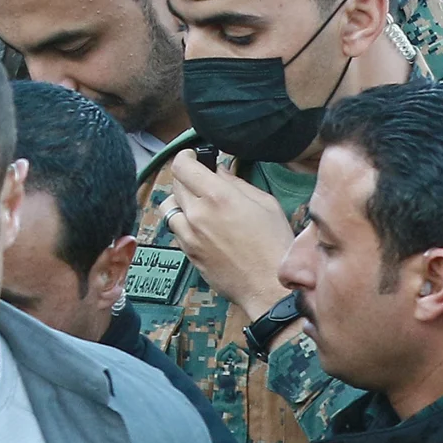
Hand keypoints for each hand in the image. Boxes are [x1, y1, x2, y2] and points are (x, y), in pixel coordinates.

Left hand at [162, 150, 294, 319]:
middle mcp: (197, 214)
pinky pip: (175, 229)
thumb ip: (236, 183)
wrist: (268, 286)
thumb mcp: (265, 203)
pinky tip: (202, 227)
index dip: (185, 157)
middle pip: (175, 184)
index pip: (182, 166)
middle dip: (186, 178)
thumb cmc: (274, 244)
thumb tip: (218, 171)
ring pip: (169, 207)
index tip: (192, 157)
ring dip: (180, 201)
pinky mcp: (187, 252)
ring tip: (198, 204)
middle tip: (201, 181)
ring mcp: (189, 235)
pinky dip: (183, 222)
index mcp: (218, 197)